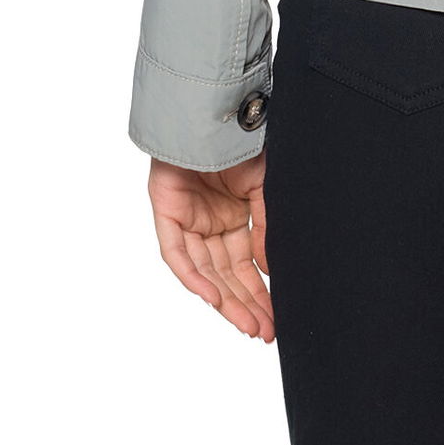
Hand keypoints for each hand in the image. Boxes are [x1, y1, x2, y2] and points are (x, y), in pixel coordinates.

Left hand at [147, 153, 274, 340]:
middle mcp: (210, 225)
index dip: (259, 292)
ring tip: (248, 325)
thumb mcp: (262, 187)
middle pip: (226, 275)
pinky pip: (178, 256)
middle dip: (245, 305)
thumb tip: (270, 270)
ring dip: (225, 300)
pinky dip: (194, 278)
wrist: (213, 112)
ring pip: (205, 273)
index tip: (276, 318)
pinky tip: (214, 299)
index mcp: (233, 218)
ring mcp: (188, 223)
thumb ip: (264, 228)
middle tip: (264, 332)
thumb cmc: (239, 141)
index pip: (245, 265)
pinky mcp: (168, 217)